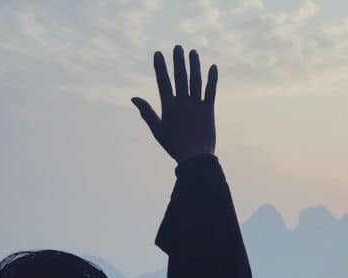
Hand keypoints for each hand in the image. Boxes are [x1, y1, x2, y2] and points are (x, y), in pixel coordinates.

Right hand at [132, 46, 216, 163]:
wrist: (195, 159)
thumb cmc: (174, 146)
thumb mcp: (157, 130)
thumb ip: (146, 112)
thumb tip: (133, 98)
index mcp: (169, 107)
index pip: (163, 82)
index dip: (161, 67)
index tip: (159, 53)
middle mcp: (183, 103)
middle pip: (180, 77)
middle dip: (178, 61)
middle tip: (178, 47)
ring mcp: (197, 106)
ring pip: (195, 81)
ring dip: (194, 65)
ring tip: (193, 52)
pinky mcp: (209, 111)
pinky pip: (211, 91)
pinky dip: (212, 79)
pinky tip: (213, 67)